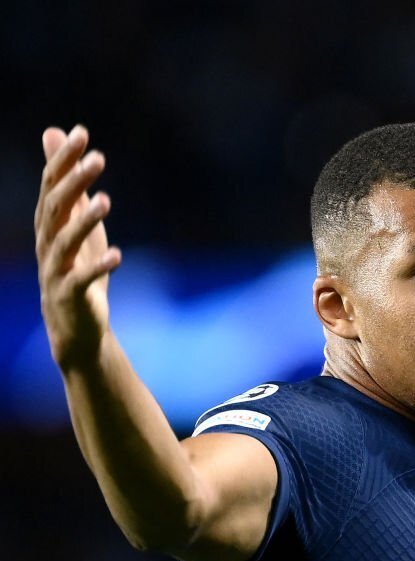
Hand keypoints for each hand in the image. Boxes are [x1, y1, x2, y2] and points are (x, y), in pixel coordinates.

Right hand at [35, 125, 121, 370]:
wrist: (75, 325)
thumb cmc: (76, 265)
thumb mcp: (73, 219)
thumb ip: (67, 180)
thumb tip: (55, 131)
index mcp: (49, 222)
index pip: (51, 185)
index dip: (64, 159)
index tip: (82, 132)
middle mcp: (46, 242)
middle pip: (55, 208)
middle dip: (74, 182)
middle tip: (98, 158)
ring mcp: (54, 269)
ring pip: (65, 241)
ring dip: (85, 220)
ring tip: (106, 201)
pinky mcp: (69, 295)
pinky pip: (82, 279)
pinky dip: (99, 267)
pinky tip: (117, 255)